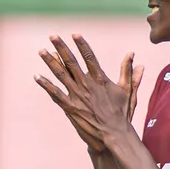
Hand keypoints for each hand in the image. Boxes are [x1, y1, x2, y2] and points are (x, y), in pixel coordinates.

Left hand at [35, 34, 144, 150]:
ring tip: (41, 51)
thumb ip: (128, 71)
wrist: (113, 134)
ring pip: (60, 74)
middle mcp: (86, 85)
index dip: (82, 45)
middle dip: (61, 47)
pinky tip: (37, 77)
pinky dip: (46, 85)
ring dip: (50, 62)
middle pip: (71, 62)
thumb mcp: (127, 90)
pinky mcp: (70, 107)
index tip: (75, 34)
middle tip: (52, 36)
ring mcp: (77, 95)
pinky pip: (55, 93)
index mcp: (100, 79)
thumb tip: (132, 54)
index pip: (89, 57)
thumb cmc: (121, 113)